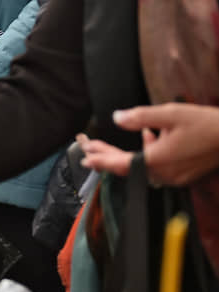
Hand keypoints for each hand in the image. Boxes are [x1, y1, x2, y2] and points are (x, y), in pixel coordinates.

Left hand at [78, 103, 218, 185]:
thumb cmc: (206, 124)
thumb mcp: (170, 113)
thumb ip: (140, 117)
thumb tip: (117, 118)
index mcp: (156, 161)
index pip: (121, 163)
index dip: (101, 160)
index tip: (85, 158)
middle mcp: (162, 173)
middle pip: (127, 167)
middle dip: (107, 157)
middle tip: (88, 150)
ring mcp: (173, 177)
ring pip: (140, 166)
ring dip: (125, 155)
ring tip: (106, 145)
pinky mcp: (182, 175)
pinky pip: (155, 167)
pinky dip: (147, 154)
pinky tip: (148, 137)